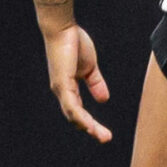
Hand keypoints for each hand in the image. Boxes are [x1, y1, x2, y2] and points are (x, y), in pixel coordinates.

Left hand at [42, 23, 111, 142]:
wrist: (62, 28)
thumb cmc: (73, 43)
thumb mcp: (89, 68)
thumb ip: (95, 83)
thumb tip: (104, 100)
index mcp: (68, 88)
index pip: (79, 111)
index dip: (90, 122)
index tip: (104, 132)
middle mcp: (62, 91)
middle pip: (76, 117)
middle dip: (91, 129)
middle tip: (106, 139)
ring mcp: (60, 88)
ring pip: (73, 115)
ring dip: (88, 127)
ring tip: (102, 136)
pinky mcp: (61, 83)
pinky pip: (71, 105)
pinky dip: (80, 117)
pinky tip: (89, 126)